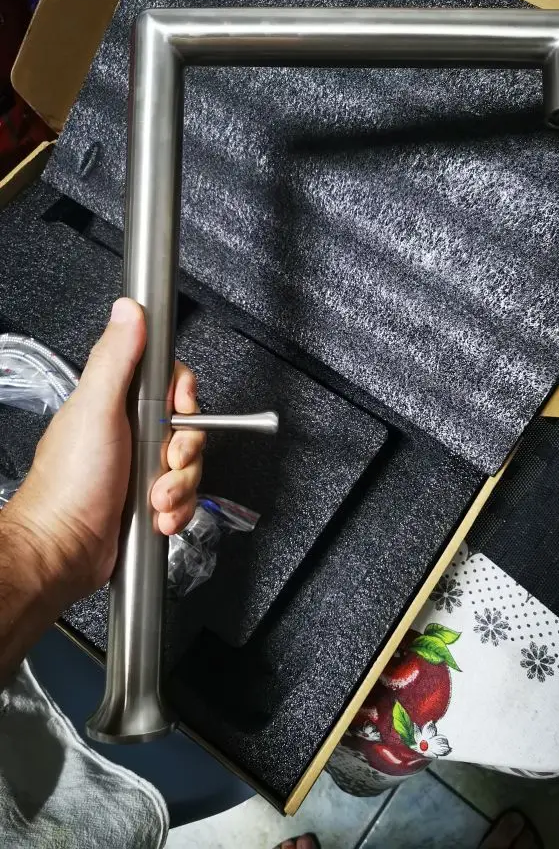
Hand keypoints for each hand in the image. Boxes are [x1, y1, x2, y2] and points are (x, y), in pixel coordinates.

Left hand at [2, 297, 204, 606]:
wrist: (62, 552)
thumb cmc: (69, 486)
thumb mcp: (95, 410)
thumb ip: (116, 358)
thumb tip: (128, 311)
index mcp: (117, 402)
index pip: (171, 383)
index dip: (185, 397)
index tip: (179, 412)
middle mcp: (130, 432)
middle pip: (190, 428)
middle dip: (186, 453)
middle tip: (165, 463)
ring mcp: (140, 468)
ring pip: (190, 467)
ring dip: (181, 488)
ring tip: (155, 498)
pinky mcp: (150, 500)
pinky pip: (185, 498)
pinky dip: (177, 511)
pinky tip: (156, 516)